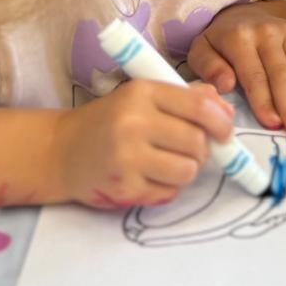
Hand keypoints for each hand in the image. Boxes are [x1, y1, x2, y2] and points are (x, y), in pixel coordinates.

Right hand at [54, 79, 233, 208]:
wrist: (60, 151)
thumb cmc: (109, 120)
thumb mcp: (142, 97)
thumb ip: (185, 98)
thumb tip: (225, 111)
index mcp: (142, 92)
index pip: (198, 105)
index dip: (220, 121)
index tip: (225, 131)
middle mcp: (134, 123)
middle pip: (196, 141)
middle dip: (203, 149)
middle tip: (191, 150)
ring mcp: (127, 158)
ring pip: (187, 170)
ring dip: (186, 170)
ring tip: (169, 163)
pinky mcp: (123, 188)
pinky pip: (168, 193)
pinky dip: (168, 187)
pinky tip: (150, 177)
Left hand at [188, 5, 285, 135]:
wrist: (239, 11)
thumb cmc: (220, 41)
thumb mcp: (201, 51)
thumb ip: (209, 68)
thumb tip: (226, 86)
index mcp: (239, 38)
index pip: (254, 75)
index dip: (264, 101)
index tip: (273, 125)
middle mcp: (266, 31)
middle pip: (281, 73)